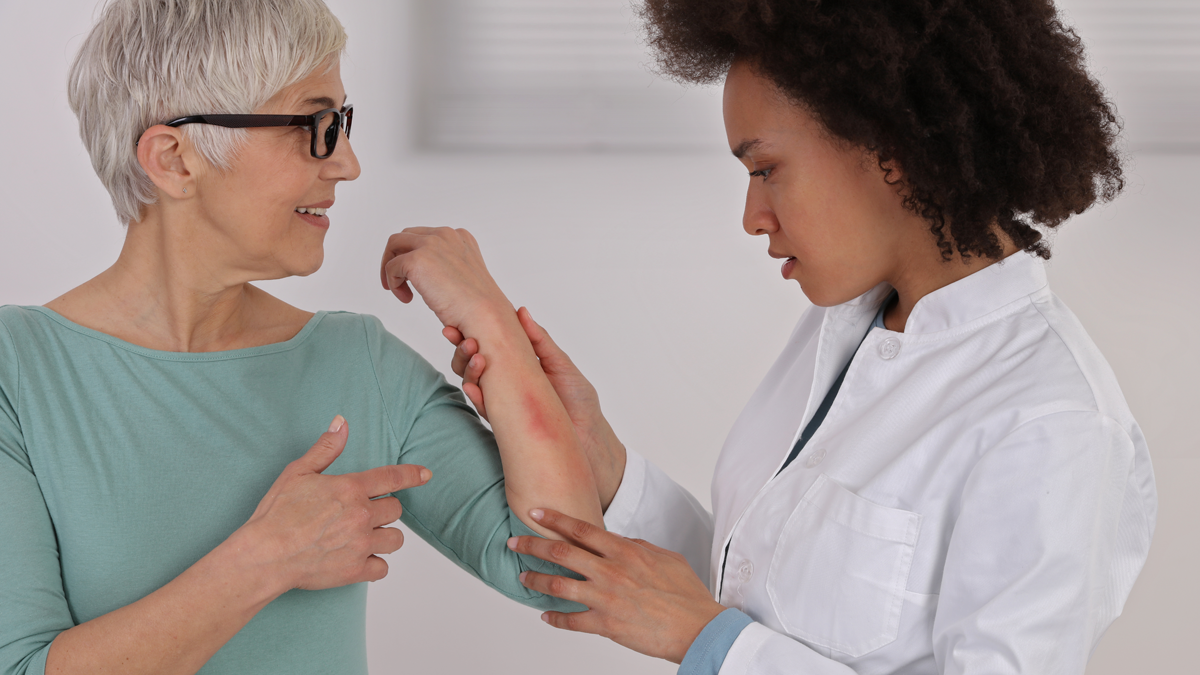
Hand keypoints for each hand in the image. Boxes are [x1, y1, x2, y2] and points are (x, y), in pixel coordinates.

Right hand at [237, 415, 431, 590]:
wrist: (264, 556)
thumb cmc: (276, 513)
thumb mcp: (297, 472)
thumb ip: (325, 448)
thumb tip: (342, 422)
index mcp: (350, 489)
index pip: (392, 477)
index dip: (412, 475)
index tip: (426, 475)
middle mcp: (362, 515)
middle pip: (395, 510)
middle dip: (384, 510)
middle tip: (363, 514)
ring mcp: (361, 544)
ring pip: (396, 539)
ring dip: (385, 536)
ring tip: (365, 536)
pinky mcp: (356, 570)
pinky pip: (383, 568)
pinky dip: (374, 564)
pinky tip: (359, 559)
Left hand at [379, 227, 511, 334]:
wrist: (484, 316)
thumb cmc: (478, 306)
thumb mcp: (464, 276)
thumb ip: (447, 265)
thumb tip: (428, 273)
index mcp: (460, 237)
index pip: (426, 235)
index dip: (415, 254)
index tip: (416, 277)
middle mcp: (446, 235)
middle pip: (406, 236)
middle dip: (398, 257)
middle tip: (398, 282)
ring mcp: (431, 245)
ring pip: (394, 245)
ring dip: (390, 267)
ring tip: (398, 290)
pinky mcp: (417, 260)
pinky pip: (391, 268)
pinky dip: (393, 284)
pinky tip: (407, 299)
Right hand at [443, 308, 626, 509]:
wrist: (588, 438)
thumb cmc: (579, 402)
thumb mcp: (560, 363)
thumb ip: (539, 340)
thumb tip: (521, 311)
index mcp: (519, 365)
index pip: (490, 347)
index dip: (473, 334)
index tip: (460, 322)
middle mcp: (507, 383)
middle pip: (475, 362)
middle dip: (463, 348)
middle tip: (460, 336)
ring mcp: (504, 402)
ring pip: (474, 383)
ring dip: (468, 368)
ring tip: (475, 356)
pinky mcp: (504, 422)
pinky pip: (484, 407)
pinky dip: (476, 395)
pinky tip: (472, 385)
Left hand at [507, 508, 724, 663]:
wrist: (697, 627)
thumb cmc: (686, 593)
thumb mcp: (665, 558)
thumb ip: (638, 547)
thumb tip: (620, 542)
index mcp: (625, 551)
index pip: (581, 529)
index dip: (554, 519)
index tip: (535, 512)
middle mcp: (610, 571)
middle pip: (561, 553)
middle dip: (532, 545)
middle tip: (514, 542)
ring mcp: (605, 598)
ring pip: (559, 585)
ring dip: (536, 580)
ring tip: (523, 576)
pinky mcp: (606, 624)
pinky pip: (571, 621)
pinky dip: (555, 618)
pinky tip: (546, 616)